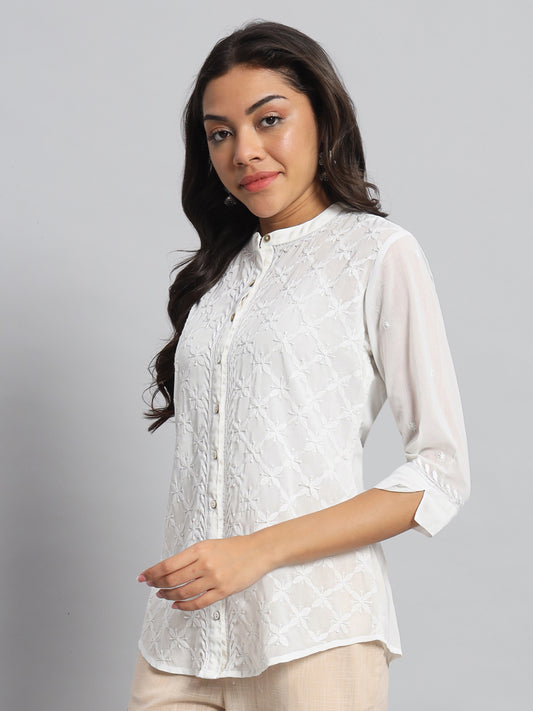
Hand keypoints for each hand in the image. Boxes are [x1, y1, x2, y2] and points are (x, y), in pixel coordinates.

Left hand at [137, 535, 270, 610]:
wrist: (259, 551)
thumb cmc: (234, 546)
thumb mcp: (209, 544)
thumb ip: (192, 556)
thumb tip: (170, 569)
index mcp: (199, 549)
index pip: (168, 564)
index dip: (153, 572)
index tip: (143, 577)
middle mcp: (204, 564)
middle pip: (173, 580)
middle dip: (158, 585)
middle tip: (151, 586)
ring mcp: (214, 579)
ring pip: (183, 592)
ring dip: (169, 596)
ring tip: (162, 596)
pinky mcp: (223, 591)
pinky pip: (199, 602)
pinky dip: (185, 606)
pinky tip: (177, 605)